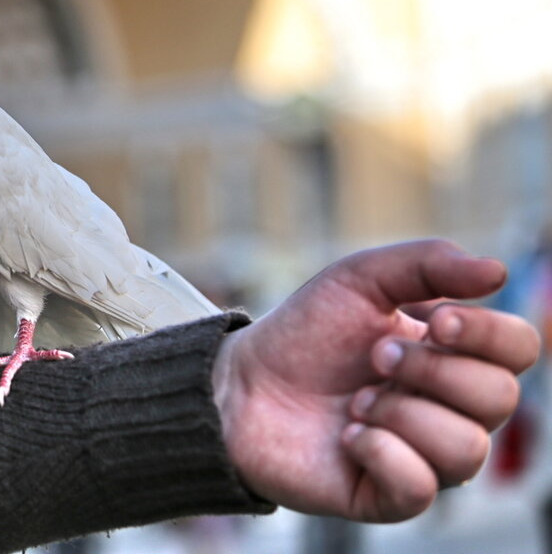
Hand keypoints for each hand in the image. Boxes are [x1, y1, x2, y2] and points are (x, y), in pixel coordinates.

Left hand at [212, 240, 539, 521]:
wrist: (241, 381)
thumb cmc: (305, 332)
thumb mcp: (359, 279)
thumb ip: (427, 264)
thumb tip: (498, 270)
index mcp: (453, 355)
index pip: (518, 348)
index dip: (488, 333)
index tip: (435, 319)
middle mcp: (450, 409)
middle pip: (499, 397)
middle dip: (431, 368)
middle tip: (374, 355)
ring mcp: (424, 455)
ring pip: (467, 448)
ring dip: (403, 412)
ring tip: (357, 400)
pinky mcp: (388, 495)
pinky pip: (420, 487)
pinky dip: (382, 451)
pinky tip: (348, 434)